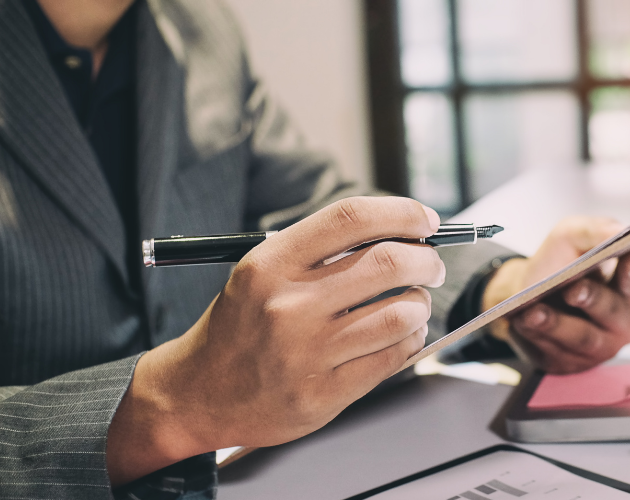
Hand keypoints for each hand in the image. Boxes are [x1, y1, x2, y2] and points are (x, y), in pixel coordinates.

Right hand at [107, 197, 444, 484]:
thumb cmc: (240, 327)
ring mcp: (307, 352)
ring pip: (401, 313)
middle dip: (425, 260)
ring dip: (421, 304)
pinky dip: (411, 339)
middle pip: (388, 263)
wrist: (198, 394)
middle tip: (430, 265)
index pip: (352, 218)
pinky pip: (393, 357)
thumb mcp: (262, 272)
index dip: (402, 213)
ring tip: (414, 304)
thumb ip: (320, 252)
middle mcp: (289, 305)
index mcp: (271, 264)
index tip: (426, 220)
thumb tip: (398, 232)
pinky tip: (403, 335)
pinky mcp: (324, 393)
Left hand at [482, 217, 629, 373]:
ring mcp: (599, 348)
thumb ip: (595, 230)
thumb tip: (619, 230)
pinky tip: (522, 323)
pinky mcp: (571, 362)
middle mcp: (623, 324)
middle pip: (613, 314)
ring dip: (557, 324)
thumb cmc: (559, 264)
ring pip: (582, 338)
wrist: (526, 293)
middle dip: (593, 300)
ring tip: (533, 311)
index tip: (627, 256)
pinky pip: (557, 353)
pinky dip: (538, 337)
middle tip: (573, 289)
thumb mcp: (572, 236)